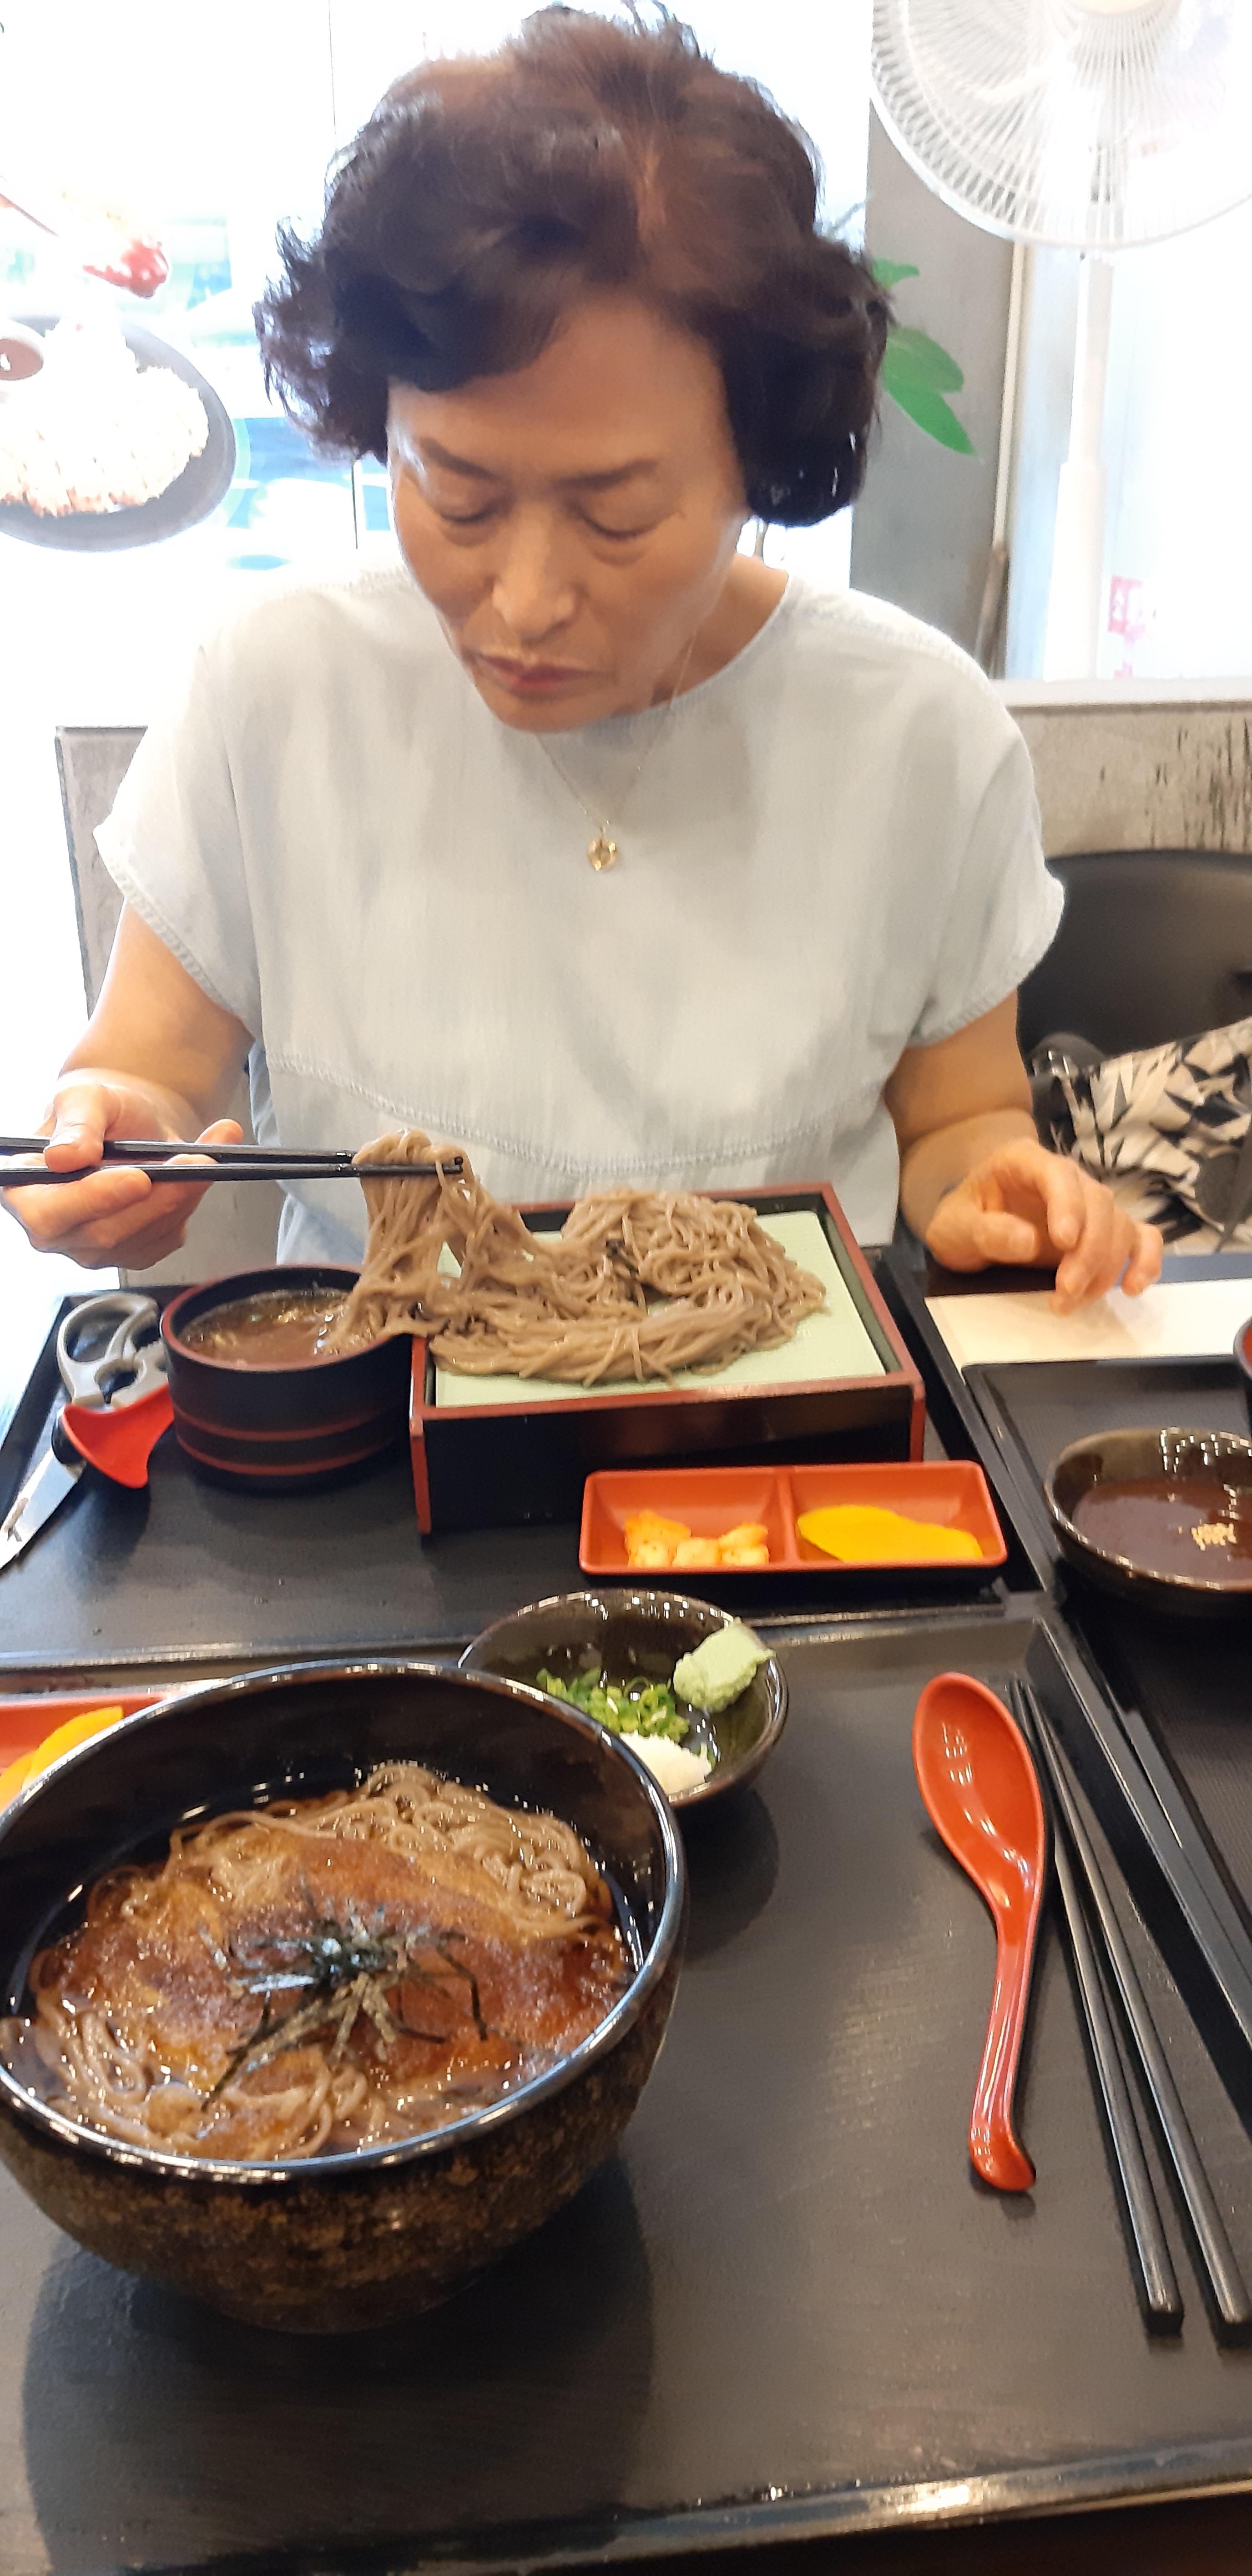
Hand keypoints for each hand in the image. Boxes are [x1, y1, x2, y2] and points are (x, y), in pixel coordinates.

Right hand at [1, 1077, 242, 1269]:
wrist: (127, 1121)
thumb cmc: (96, 1109)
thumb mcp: (83, 1097)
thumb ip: (74, 1124)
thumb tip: (64, 1157)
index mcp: (24, 1191)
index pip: (48, 1214)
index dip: (92, 1200)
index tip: (138, 1177)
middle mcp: (55, 1228)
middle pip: (105, 1232)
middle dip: (158, 1196)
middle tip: (197, 1158)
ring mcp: (93, 1247)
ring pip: (145, 1235)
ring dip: (184, 1193)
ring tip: (208, 1150)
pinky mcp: (133, 1250)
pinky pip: (168, 1235)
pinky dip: (191, 1200)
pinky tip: (198, 1170)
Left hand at [924, 1138, 1162, 1310]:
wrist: (969, 1229)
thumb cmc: (962, 1222)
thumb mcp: (954, 1228)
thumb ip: (986, 1231)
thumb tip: (1029, 1241)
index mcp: (1024, 1161)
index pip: (1058, 1174)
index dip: (1068, 1206)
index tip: (1065, 1243)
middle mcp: (1064, 1177)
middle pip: (1098, 1203)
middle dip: (1088, 1253)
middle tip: (1065, 1293)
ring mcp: (1088, 1203)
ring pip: (1119, 1224)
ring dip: (1105, 1268)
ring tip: (1072, 1302)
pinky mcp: (1103, 1230)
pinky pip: (1140, 1236)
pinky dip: (1145, 1261)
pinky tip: (1132, 1288)